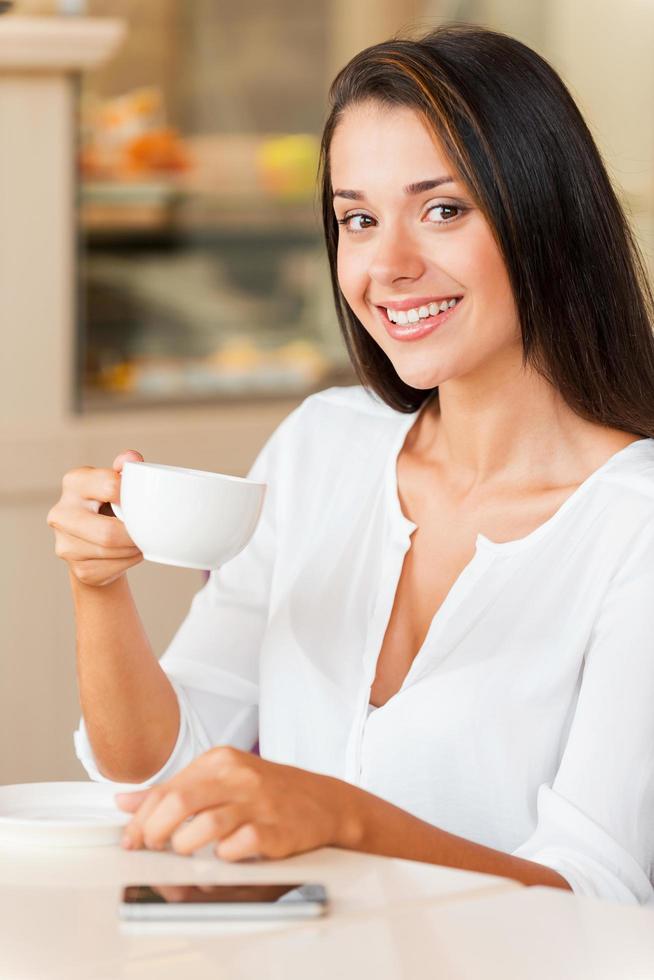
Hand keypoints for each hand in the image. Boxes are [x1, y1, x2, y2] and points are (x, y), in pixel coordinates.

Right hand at [47, 450, 143, 586]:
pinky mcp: (77, 569)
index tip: (144, 502)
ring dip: (134, 548)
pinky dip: (128, 562)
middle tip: (147, 531)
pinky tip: (129, 553)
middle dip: (134, 534)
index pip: (109, 486)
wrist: (97, 542)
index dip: (133, 496)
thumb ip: (126, 469)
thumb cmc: (111, 506)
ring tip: (140, 540)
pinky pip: (112, 568)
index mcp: (74, 482)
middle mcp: (61, 512)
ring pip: (111, 552)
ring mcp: (64, 543)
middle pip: (108, 532)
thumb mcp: (117, 483)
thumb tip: (132, 458)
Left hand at [115, 747, 359, 861]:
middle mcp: (238, 776)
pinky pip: (239, 846)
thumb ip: (174, 790)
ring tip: (186, 854)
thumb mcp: (221, 780)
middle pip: (179, 804)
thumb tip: (126, 801)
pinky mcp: (276, 830)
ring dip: (186, 846)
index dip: (141, 820)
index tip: (132, 840)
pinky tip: (223, 857)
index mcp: (220, 761)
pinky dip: (223, 857)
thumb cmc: (268, 793)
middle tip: (152, 848)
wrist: (325, 802)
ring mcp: (258, 803)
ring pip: (205, 825)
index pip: (166, 789)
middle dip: (155, 832)